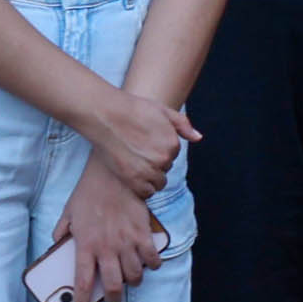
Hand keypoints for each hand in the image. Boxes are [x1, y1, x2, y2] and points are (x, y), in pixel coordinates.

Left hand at [52, 159, 166, 301]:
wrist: (113, 173)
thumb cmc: (89, 192)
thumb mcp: (68, 212)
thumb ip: (62, 232)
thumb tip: (57, 244)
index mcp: (85, 246)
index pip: (81, 284)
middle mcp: (107, 249)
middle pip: (112, 287)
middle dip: (112, 300)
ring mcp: (127, 242)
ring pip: (134, 276)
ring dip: (132, 282)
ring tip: (129, 280)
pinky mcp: (142, 234)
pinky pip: (152, 258)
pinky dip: (152, 265)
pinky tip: (149, 263)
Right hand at [76, 86, 190, 202]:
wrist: (105, 115)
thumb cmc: (131, 109)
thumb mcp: (162, 111)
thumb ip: (182, 124)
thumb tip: (198, 138)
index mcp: (172, 143)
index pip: (171, 155)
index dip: (157, 149)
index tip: (143, 142)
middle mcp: (163, 158)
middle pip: (164, 169)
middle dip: (153, 163)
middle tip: (136, 151)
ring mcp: (148, 170)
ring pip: (157, 182)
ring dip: (148, 176)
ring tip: (132, 162)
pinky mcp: (133, 179)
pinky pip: (146, 192)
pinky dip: (140, 186)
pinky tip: (130, 173)